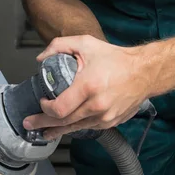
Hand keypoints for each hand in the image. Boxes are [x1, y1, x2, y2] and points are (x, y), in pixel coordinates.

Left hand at [23, 35, 150, 139]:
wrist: (145, 71)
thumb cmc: (116, 58)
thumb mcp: (85, 43)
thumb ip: (59, 46)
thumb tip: (41, 58)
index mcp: (89, 87)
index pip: (59, 109)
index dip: (45, 110)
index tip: (41, 102)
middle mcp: (97, 106)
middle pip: (64, 122)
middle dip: (43, 124)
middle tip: (29, 124)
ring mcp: (105, 117)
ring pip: (75, 128)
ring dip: (58, 130)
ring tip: (44, 131)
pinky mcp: (111, 122)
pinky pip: (88, 127)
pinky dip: (75, 127)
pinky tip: (66, 127)